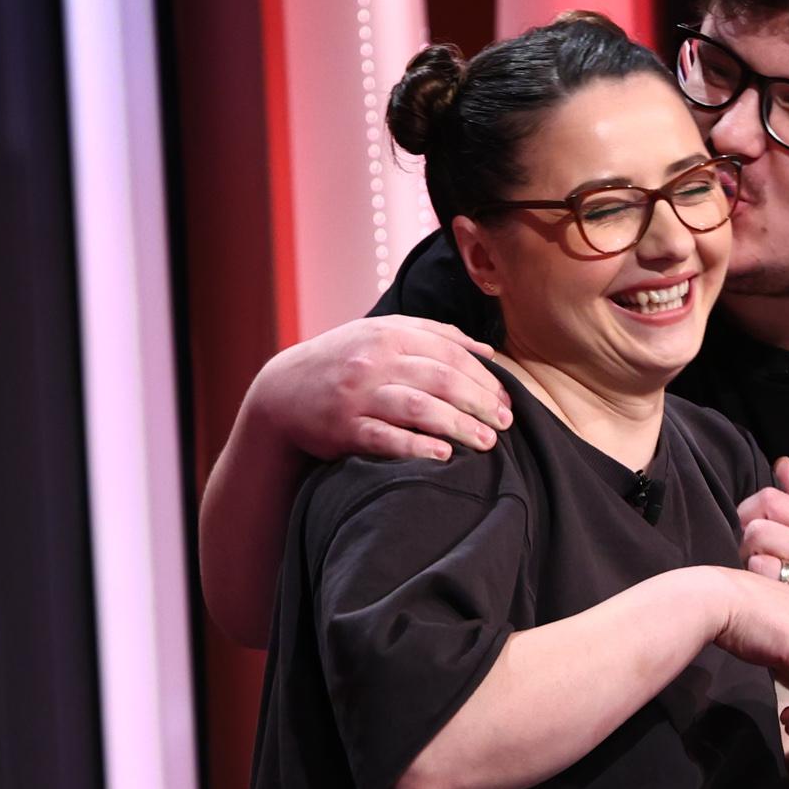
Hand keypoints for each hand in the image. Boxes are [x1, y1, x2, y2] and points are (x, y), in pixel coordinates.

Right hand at [251, 315, 511, 463]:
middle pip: (442, 379)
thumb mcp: (381, 334)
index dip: (484, 377)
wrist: (282, 391)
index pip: (450, 353)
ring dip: (459, 426)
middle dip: (480, 402)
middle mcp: (374, 361)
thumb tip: (486, 350)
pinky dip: (417, 446)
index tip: (506, 400)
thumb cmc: (343, 362)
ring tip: (486, 442)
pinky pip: (386, 438)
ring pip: (420, 408)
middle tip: (505, 423)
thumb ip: (432, 335)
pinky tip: (443, 454)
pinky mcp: (344, 429)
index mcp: (388, 334)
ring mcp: (358, 395)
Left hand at [737, 456, 788, 610]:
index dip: (749, 512)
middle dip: (746, 541)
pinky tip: (769, 592)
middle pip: (757, 524)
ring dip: (750, 562)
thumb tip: (783, 464)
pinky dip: (759, 582)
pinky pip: (766, 574)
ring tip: (762, 574)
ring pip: (758, 547)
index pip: (770, 498)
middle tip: (754, 556)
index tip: (752, 529)